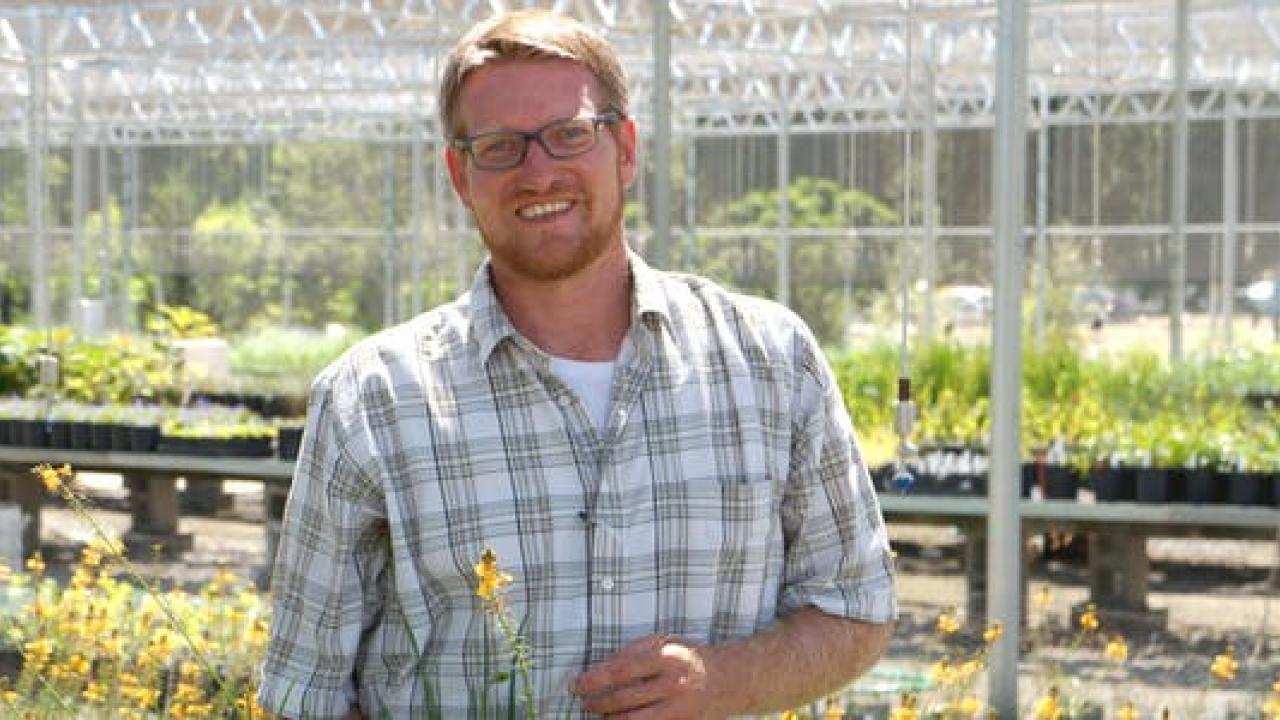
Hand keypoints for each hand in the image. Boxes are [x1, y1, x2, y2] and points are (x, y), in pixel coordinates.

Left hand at [571, 635, 725, 718]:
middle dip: (596, 703)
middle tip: (583, 702)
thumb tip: (599, 668)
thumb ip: (634, 652)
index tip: (576, 684)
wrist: (732, 679)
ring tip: (598, 714)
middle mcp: (674, 685)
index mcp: (667, 658)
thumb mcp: (665, 643)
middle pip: (623, 700)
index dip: (594, 679)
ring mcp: (679, 709)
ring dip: (609, 719)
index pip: (621, 670)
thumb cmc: (690, 657)